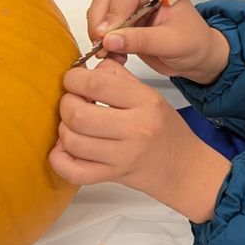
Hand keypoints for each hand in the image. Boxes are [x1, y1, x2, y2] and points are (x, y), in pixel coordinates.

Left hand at [49, 58, 230, 221]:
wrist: (185, 168)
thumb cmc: (165, 130)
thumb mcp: (150, 95)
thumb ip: (118, 77)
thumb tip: (86, 69)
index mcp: (145, 102)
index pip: (95, 83)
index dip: (73, 79)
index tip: (73, 81)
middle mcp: (136, 129)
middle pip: (78, 114)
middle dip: (66, 105)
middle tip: (73, 103)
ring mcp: (124, 156)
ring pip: (72, 141)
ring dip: (64, 131)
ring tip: (73, 126)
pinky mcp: (114, 176)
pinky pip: (74, 171)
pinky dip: (60, 160)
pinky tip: (64, 150)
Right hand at [86, 0, 230, 83]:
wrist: (197, 57)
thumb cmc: (194, 43)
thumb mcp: (172, 43)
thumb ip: (142, 40)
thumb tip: (110, 40)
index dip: (114, 12)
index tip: (105, 35)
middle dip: (100, 22)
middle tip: (100, 45)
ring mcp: (130, 5)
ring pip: (100, 10)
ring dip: (98, 32)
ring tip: (107, 53)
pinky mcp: (123, 21)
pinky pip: (102, 27)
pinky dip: (101, 41)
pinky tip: (111, 55)